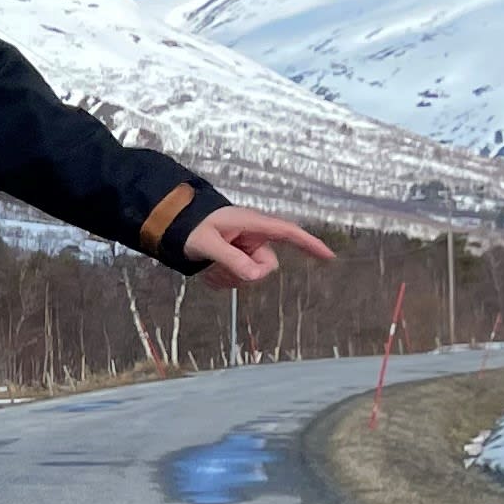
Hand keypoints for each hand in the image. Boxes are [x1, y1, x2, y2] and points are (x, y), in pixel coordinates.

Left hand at [185, 206, 335, 291]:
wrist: (174, 227)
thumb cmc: (191, 228)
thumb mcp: (207, 243)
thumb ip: (230, 259)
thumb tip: (255, 276)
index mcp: (253, 224)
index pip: (288, 233)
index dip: (309, 244)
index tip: (328, 256)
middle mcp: (253, 238)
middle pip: (266, 266)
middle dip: (245, 273)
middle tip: (217, 265)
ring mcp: (246, 249)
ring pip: (251, 276)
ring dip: (229, 276)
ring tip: (209, 265)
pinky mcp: (237, 260)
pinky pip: (237, 279)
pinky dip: (222, 278)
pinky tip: (208, 269)